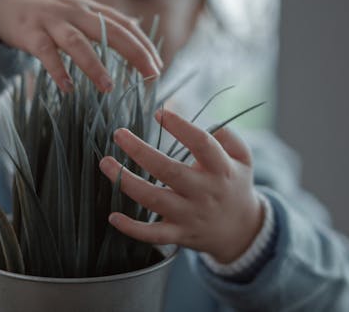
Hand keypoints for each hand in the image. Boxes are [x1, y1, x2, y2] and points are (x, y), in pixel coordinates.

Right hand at [0, 0, 162, 92]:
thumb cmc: (44, 12)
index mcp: (89, 8)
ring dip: (94, 65)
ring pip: (77, 42)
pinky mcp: (29, 33)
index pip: (124, 24)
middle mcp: (74, 11)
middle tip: (150, 76)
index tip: (158, 66)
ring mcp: (51, 21)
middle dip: (133, 53)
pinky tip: (68, 88)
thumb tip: (137, 30)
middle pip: (109, 31)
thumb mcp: (76, 11)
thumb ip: (103, 21)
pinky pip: (45, 53)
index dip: (143, 44)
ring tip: (108, 87)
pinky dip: (57, 70)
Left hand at [98, 109, 263, 263]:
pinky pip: (153, 235)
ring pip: (154, 199)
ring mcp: (190, 215)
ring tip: (104, 162)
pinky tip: (112, 216)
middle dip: (140, 151)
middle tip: (118, 133)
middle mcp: (204, 192)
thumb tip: (208, 122)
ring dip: (126, 182)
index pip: (201, 144)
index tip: (159, 112)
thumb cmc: (235, 184)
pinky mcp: (178, 234)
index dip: (180, 127)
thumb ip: (228, 136)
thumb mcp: (243, 158)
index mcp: (221, 169)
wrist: (242, 232)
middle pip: (169, 171)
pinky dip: (131, 228)